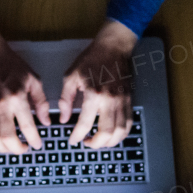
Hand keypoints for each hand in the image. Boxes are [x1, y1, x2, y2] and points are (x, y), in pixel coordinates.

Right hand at [0, 25, 50, 153]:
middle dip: (17, 149)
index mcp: (17, 97)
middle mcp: (0, 104)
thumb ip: (41, 102)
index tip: (38, 145)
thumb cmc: (12, 66)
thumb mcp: (33, 80)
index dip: (34, 140)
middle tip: (24, 149)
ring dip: (2, 148)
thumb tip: (45, 121)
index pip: (27, 126)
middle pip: (7, 137)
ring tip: (11, 148)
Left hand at [59, 20, 138, 148]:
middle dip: (95, 144)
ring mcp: (122, 101)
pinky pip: (128, 123)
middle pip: (106, 133)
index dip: (77, 136)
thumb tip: (63, 119)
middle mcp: (109, 100)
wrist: (113, 48)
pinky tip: (113, 135)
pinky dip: (121, 134)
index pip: (85, 123)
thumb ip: (66, 99)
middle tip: (87, 143)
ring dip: (110, 142)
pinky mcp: (129, 100)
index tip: (73, 140)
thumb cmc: (91, 60)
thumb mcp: (70, 76)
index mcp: (93, 94)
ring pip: (120, 131)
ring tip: (99, 141)